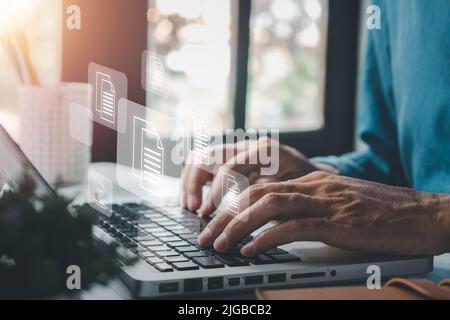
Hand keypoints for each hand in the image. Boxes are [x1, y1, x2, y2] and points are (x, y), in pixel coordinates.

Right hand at [180, 138, 332, 215]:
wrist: (312, 176)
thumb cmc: (303, 187)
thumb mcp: (289, 194)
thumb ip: (263, 200)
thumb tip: (238, 218)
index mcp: (264, 151)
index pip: (230, 166)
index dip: (216, 191)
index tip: (209, 212)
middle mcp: (247, 146)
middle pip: (208, 155)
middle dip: (196, 183)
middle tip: (194, 209)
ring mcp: (237, 151)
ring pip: (202, 156)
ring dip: (191, 181)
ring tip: (189, 206)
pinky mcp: (231, 159)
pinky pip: (205, 164)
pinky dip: (195, 182)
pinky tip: (193, 201)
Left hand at [197, 171, 449, 255]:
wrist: (423, 213)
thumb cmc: (383, 213)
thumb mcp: (340, 204)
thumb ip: (312, 208)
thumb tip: (279, 226)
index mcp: (312, 181)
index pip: (261, 186)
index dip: (233, 202)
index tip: (215, 220)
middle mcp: (313, 186)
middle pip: (256, 193)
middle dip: (225, 214)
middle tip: (206, 235)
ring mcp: (325, 201)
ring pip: (268, 206)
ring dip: (237, 225)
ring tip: (220, 244)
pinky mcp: (337, 221)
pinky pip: (293, 227)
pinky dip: (266, 238)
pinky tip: (250, 250)